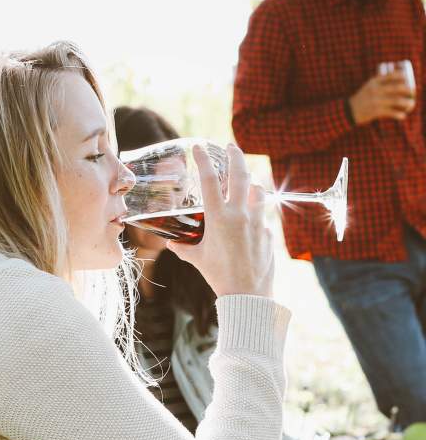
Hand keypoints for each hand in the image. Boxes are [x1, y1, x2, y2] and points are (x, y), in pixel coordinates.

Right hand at [167, 143, 273, 298]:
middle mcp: (240, 214)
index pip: (210, 180)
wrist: (246, 294)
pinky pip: (263, 214)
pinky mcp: (268, 231)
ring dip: (251, 182)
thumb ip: (184, 248)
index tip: (199, 148)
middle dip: (235, 155)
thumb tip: (172, 243)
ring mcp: (257, 221)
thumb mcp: (197, 259)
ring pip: (258, 190)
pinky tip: (251, 219)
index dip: (203, 160)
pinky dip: (256, 212)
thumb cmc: (218, 276)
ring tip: (246, 180)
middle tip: (230, 146)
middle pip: (240, 173)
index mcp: (219, 218)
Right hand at [349, 72, 415, 124]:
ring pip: (396, 100)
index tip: (408, 78)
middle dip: (408, 90)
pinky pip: (390, 112)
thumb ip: (380, 83)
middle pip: (397, 88)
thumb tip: (395, 79)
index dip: (402, 76)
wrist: (349, 111)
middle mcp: (376, 90)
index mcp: (374, 82)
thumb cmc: (361, 98)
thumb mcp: (368, 86)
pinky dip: (398, 114)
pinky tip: (403, 116)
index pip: (392, 76)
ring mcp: (376, 101)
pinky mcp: (376, 111)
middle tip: (413, 92)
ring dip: (406, 103)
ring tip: (411, 104)